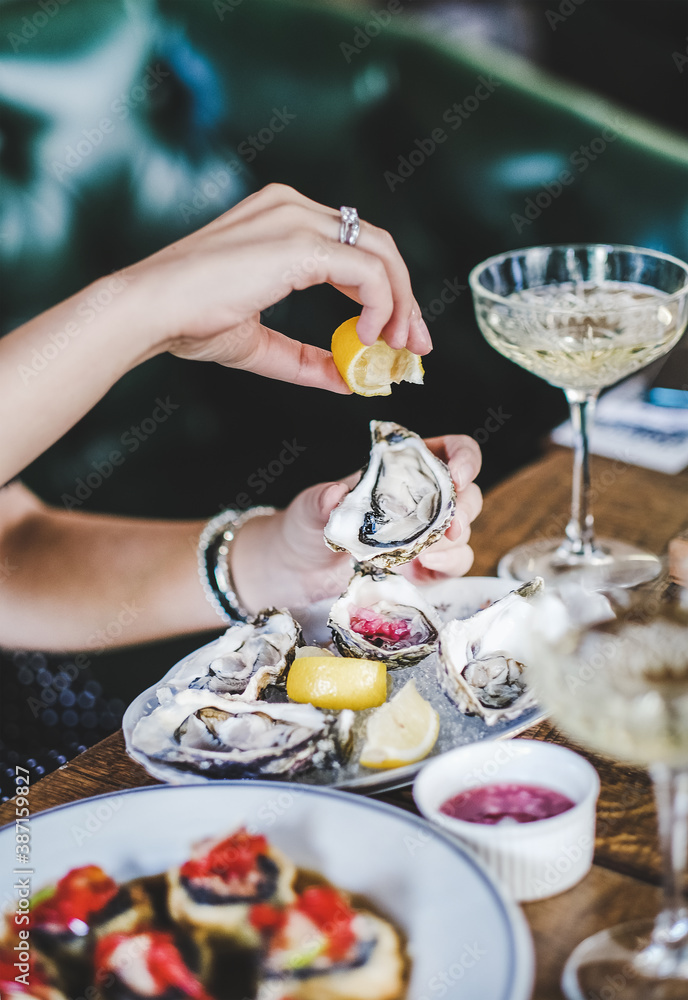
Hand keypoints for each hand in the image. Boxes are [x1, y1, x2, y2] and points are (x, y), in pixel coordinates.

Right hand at [130, 184, 431, 392]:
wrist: (149, 310)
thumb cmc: (187, 319)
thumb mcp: (259, 343)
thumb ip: (306, 359)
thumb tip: (347, 380)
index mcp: (282, 218)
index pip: (354, 246)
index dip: (386, 291)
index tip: (396, 335)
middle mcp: (293, 207)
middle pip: (378, 245)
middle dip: (406, 298)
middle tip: (414, 346)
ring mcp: (297, 218)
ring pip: (381, 254)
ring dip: (401, 305)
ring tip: (398, 348)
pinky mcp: (299, 242)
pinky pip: (367, 272)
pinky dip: (380, 306)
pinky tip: (369, 338)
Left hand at [231, 434, 481, 611]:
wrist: (297, 570)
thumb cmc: (306, 528)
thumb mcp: (309, 509)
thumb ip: (321, 500)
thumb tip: (335, 493)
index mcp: (402, 468)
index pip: (451, 450)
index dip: (465, 458)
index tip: (458, 476)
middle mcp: (421, 498)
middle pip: (468, 493)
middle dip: (464, 509)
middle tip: (447, 527)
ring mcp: (426, 533)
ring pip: (465, 529)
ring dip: (453, 541)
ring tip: (424, 553)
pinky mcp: (425, 565)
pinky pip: (456, 562)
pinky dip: (448, 565)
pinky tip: (424, 567)